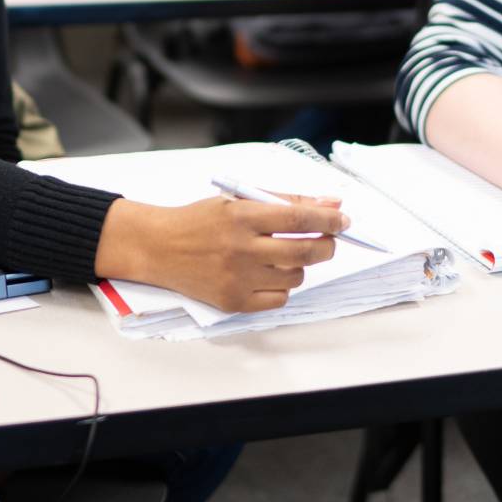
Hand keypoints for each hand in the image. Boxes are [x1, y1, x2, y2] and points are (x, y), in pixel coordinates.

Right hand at [94, 193, 344, 312]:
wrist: (159, 247)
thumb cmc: (200, 220)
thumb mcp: (238, 199)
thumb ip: (284, 202)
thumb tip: (329, 205)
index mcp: (242, 216)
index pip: (298, 219)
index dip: (328, 220)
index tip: (343, 220)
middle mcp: (241, 249)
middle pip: (304, 253)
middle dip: (326, 245)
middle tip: (327, 240)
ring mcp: (237, 279)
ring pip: (295, 277)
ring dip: (300, 266)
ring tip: (284, 255)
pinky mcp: (233, 302)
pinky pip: (278, 299)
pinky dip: (282, 287)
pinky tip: (268, 273)